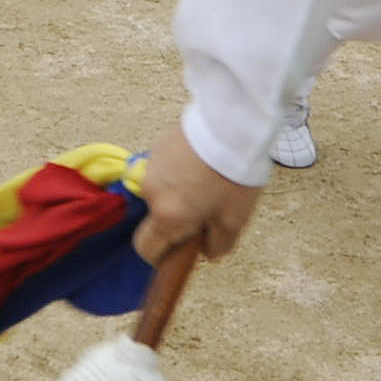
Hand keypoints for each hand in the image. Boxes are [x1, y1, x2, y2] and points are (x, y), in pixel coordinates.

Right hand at [132, 119, 261, 264]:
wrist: (231, 126)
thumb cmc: (233, 176)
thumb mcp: (234, 220)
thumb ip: (218, 245)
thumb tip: (206, 251)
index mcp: (167, 216)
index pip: (146, 248)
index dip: (160, 254)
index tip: (179, 247)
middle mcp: (152, 192)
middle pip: (156, 217)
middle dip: (175, 219)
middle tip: (204, 209)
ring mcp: (152, 165)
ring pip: (161, 190)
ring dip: (178, 192)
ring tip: (207, 179)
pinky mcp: (158, 144)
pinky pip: (165, 167)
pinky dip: (179, 170)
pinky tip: (201, 161)